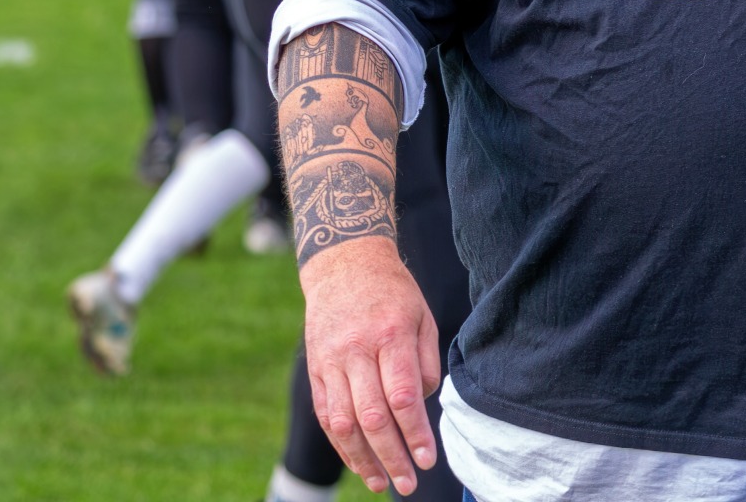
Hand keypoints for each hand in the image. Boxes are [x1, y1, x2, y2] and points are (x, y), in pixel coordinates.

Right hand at [300, 238, 441, 495]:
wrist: (344, 265)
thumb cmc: (394, 293)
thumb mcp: (422, 315)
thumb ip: (426, 361)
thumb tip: (421, 407)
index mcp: (390, 335)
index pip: (402, 396)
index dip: (415, 433)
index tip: (429, 459)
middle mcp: (357, 351)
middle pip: (373, 416)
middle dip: (392, 455)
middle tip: (409, 483)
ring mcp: (331, 362)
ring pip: (344, 422)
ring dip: (363, 459)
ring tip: (382, 483)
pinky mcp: (316, 370)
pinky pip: (327, 414)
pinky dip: (341, 444)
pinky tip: (358, 462)